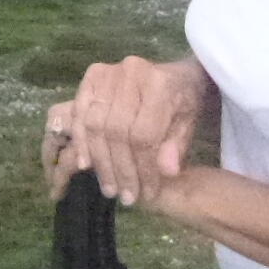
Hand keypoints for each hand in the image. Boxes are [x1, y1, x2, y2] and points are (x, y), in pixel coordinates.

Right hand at [44, 56, 208, 208]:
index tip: (146, 193)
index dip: (144, 168)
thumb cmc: (183, 103)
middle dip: (120, 169)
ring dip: (100, 161)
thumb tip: (166, 172)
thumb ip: (177, 146)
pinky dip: (81, 140)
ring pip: (95, 124)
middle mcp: (130, 73)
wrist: (176, 74)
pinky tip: (85, 164)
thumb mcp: (189, 125)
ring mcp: (108, 72)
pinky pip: (80, 112)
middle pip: (116, 131)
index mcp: (159, 85)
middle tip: (126, 196)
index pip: (144, 134)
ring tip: (109, 188)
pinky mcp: (92, 75)